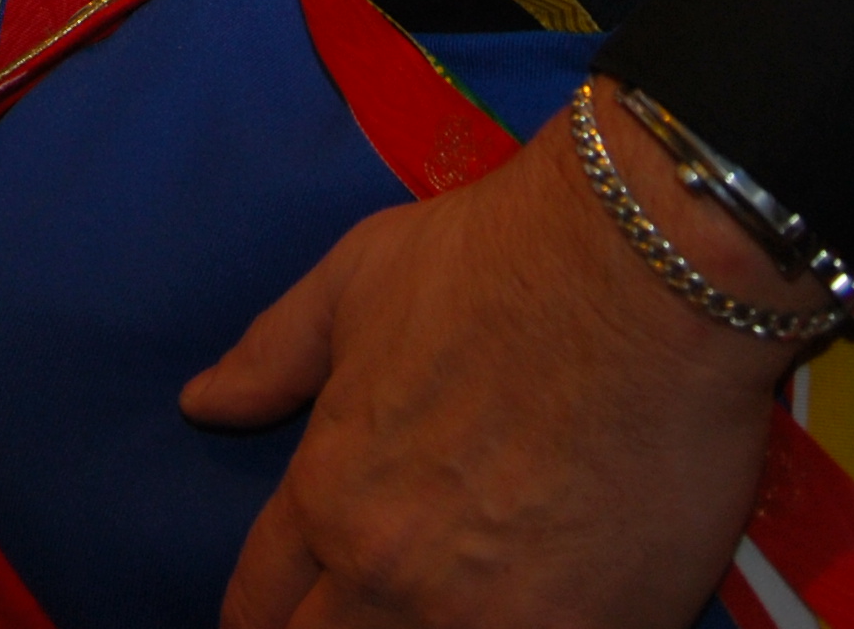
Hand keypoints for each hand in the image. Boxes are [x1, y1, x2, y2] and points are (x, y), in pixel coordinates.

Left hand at [185, 90, 801, 628]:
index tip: (283, 611)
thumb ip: (273, 355)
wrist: (650, 270)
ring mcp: (494, 620)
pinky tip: (538, 618)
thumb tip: (203, 403)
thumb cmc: (500, 260)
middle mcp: (394, 577)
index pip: (258, 602)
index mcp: (330, 496)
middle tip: (356, 611)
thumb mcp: (355, 279)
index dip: (264, 613)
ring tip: (446, 611)